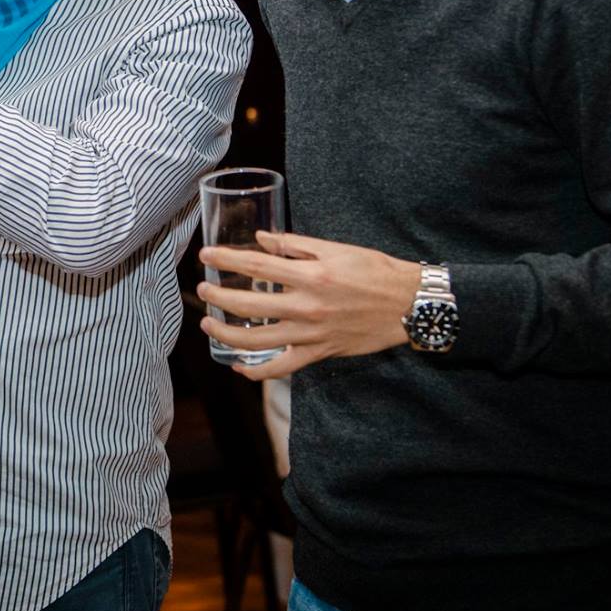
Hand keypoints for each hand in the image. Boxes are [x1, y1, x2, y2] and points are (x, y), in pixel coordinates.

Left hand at [197, 231, 422, 379]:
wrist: (407, 304)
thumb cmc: (374, 271)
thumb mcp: (335, 249)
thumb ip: (295, 245)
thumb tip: (261, 239)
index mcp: (310, 275)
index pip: (256, 266)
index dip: (226, 261)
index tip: (206, 257)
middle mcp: (306, 307)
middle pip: (247, 305)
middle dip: (218, 297)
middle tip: (203, 290)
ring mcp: (311, 334)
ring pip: (257, 341)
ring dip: (226, 334)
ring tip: (208, 326)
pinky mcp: (319, 353)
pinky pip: (281, 368)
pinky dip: (257, 371)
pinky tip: (239, 367)